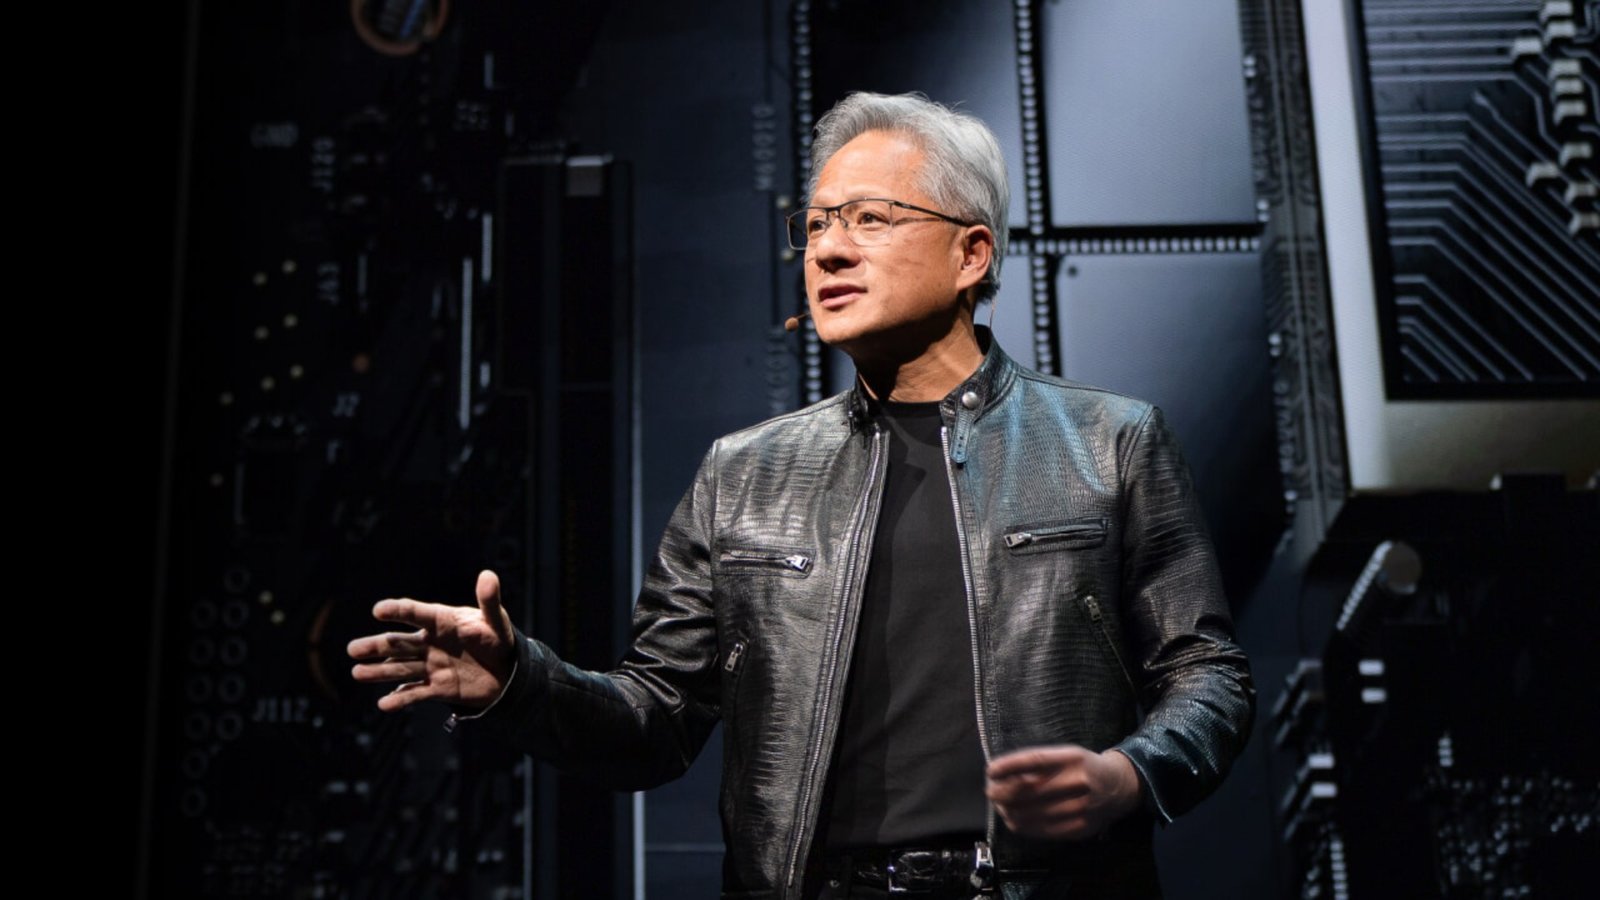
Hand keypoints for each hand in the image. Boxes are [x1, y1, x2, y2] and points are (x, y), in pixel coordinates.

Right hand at [347, 570, 516, 712]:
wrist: (507, 670)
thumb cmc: (498, 638)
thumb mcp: (496, 620)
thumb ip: (489, 600)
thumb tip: (488, 575)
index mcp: (442, 622)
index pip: (416, 614)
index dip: (398, 611)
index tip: (378, 610)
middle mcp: (431, 643)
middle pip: (399, 644)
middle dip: (376, 646)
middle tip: (352, 649)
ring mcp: (432, 666)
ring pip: (401, 669)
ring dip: (379, 672)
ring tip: (357, 673)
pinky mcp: (438, 688)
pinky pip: (416, 693)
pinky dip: (401, 699)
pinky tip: (384, 704)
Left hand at [985, 745, 1142, 839]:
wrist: (1119, 788)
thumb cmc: (1084, 767)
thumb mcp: (1066, 754)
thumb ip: (1038, 763)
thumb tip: (1001, 774)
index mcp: (1073, 758)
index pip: (1033, 761)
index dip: (1008, 767)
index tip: (990, 770)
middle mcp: (1077, 782)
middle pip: (1027, 791)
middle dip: (1001, 792)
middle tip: (991, 790)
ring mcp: (1079, 808)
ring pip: (1030, 814)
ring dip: (1007, 810)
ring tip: (1000, 804)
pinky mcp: (1078, 828)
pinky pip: (1040, 830)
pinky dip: (1020, 824)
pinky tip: (1014, 817)